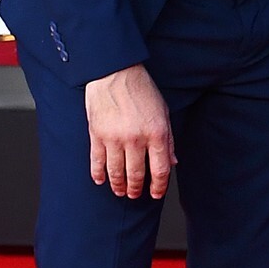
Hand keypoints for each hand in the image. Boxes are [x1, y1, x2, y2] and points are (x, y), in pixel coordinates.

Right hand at [83, 64, 175, 197]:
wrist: (114, 73)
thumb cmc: (141, 90)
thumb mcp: (163, 112)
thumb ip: (168, 139)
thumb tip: (172, 162)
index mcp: (156, 133)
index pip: (160, 169)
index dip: (159, 186)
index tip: (156, 194)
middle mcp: (136, 139)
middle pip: (137, 175)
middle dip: (136, 189)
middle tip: (135, 194)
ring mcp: (114, 138)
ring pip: (116, 172)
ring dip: (118, 186)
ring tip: (120, 191)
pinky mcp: (97, 135)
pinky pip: (97, 162)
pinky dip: (98, 174)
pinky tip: (101, 180)